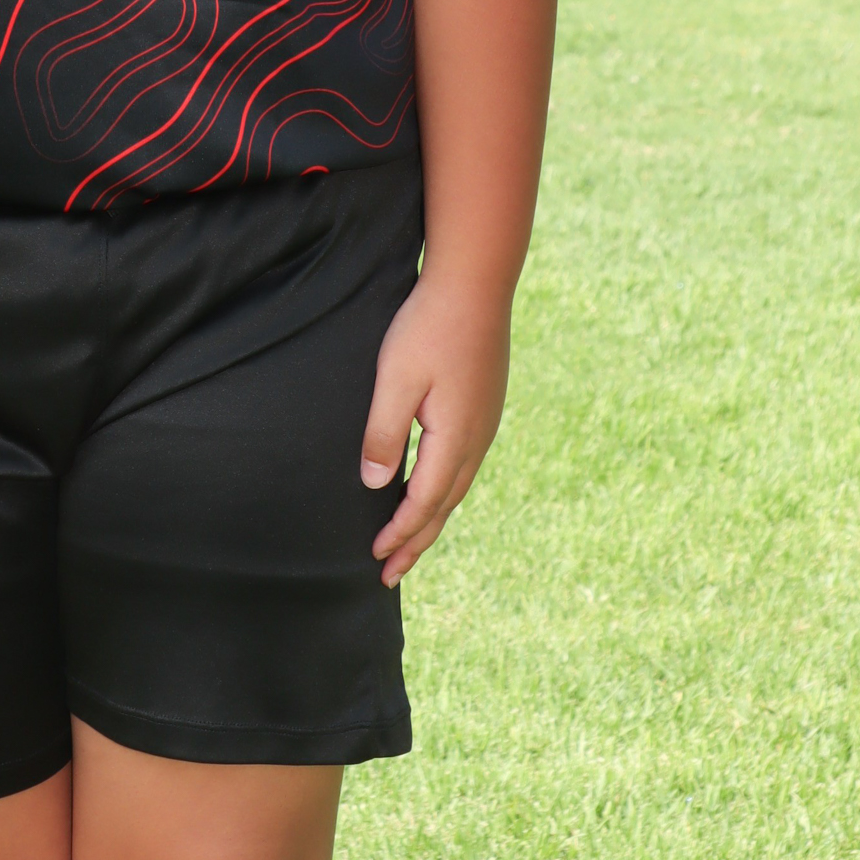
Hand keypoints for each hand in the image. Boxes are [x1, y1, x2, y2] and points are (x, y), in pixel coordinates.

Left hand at [359, 270, 512, 587]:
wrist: (475, 284)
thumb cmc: (429, 327)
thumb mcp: (396, 379)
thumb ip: (384, 433)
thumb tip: (374, 485)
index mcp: (455, 438)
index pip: (424, 503)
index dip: (399, 533)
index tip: (375, 558)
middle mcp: (476, 439)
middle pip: (445, 506)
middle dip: (417, 542)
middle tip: (391, 574)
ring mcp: (485, 423)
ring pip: (456, 487)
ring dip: (432, 518)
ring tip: (411, 543)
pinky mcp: (484, 407)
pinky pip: (463, 465)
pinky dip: (444, 490)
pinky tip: (434, 487)